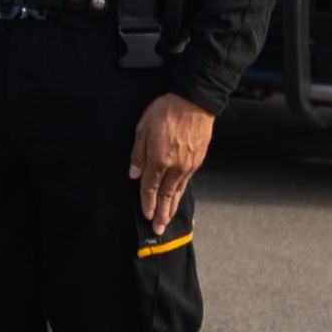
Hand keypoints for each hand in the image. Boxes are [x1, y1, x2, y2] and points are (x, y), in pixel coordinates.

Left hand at [131, 92, 212, 228]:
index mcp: (159, 160)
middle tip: (159, 229)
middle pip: (166, 196)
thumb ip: (138, 154)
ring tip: (168, 220)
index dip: (146, 203)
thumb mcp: (143, 129)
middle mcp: (175, 167)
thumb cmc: (166, 111)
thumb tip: (134, 175)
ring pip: (178, 191)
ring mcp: (188, 165)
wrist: (195, 102)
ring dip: (172, 208)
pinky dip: (182, 193)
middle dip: (161, 214)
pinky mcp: (197, 160)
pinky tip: (178, 197)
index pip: (150, 187)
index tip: (145, 215)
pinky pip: (187, 182)